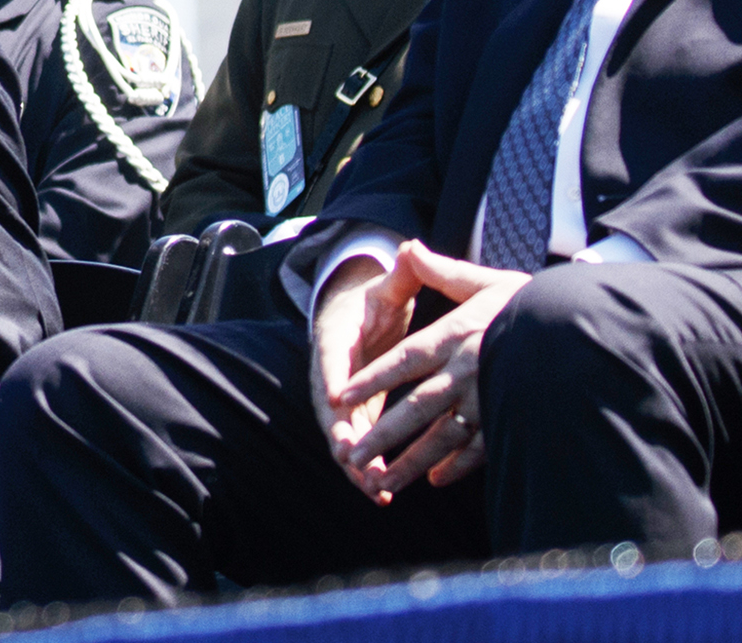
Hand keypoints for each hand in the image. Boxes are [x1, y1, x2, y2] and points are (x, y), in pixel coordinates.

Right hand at [310, 254, 398, 493]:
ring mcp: (341, 398)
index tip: (339, 401)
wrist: (359, 314)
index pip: (332, 360)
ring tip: (374, 487)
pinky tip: (383, 493)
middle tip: (354, 460)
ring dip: (356, 463)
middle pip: (330, 409)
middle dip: (342, 436)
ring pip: (342, 434)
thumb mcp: (389, 286)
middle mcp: (331, 372)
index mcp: (337, 338)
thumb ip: (403, 273)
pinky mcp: (356, 416)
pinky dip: (367, 468)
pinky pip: (358, 445)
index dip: (335, 381)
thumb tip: (411, 247)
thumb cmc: (377, 299)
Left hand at [333, 242, 529, 501]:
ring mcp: (490, 401)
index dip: (373, 378)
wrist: (584, 329)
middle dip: (383, 435)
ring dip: (411, 462)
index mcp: (458, 337)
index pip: (406, 360)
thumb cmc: (531, 303)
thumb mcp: (486, 282)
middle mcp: (468, 372)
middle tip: (352, 456)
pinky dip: (456, 466)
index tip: (341, 396)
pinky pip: (479, 449)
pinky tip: (435, 480)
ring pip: (443, 438)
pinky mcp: (511, 419)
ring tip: (381, 483)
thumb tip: (408, 246)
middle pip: (417, 409)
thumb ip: (443, 272)